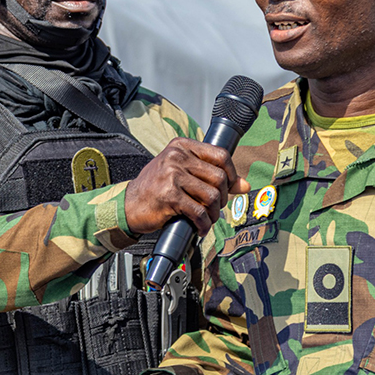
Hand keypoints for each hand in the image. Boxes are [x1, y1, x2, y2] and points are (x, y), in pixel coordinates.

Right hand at [124, 137, 250, 235]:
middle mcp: (177, 157)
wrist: (129, 205)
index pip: (220, 155)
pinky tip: (200, 228)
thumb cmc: (157, 188)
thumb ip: (212, 175)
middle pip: (219, 177)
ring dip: (214, 213)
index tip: (230, 187)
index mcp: (182, 146)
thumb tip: (245, 185)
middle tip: (215, 207)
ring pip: (212, 195)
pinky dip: (204, 224)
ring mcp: (172, 176)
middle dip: (223, 197)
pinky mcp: (170, 196)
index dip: (232, 174)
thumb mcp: (183, 173)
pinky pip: (199, 212)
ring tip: (208, 219)